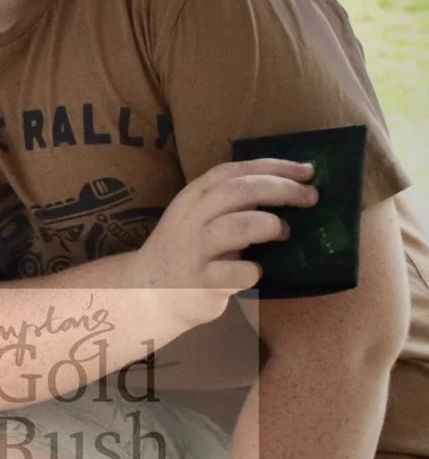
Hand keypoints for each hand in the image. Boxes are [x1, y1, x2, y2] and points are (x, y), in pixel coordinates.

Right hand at [131, 158, 317, 322]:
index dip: (272, 166)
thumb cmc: (186, 251)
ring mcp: (195, 249)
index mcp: (192, 197)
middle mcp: (191, 218)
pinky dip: (255, 270)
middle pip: (240, 191)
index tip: (307, 170)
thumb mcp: (198, 218)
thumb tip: (285, 189)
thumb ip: (230, 204)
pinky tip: (255, 271)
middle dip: (282, 189)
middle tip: (311, 197)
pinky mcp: (202, 282)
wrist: (148, 292)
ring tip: (283, 232)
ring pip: (240, 226)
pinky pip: (240, 272)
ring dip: (271, 225)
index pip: (233, 171)